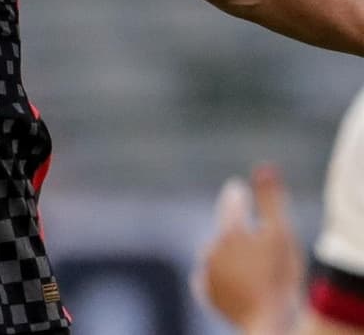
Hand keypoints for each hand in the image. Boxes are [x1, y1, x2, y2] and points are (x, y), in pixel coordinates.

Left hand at [193, 163, 304, 334]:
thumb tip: (264, 166)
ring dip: (230, 258)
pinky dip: (223, 277)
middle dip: (238, 236)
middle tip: (258, 247)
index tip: (237, 189)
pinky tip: (240, 285)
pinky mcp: (204, 291)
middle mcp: (211, 247)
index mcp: (230, 230)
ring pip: (218, 256)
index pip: (232, 203)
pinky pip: (213, 277)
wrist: (268, 321)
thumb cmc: (279, 276)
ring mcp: (206, 270)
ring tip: (253, 272)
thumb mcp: (282, 235)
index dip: (238, 196)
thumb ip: (271, 201)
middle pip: (226, 233)